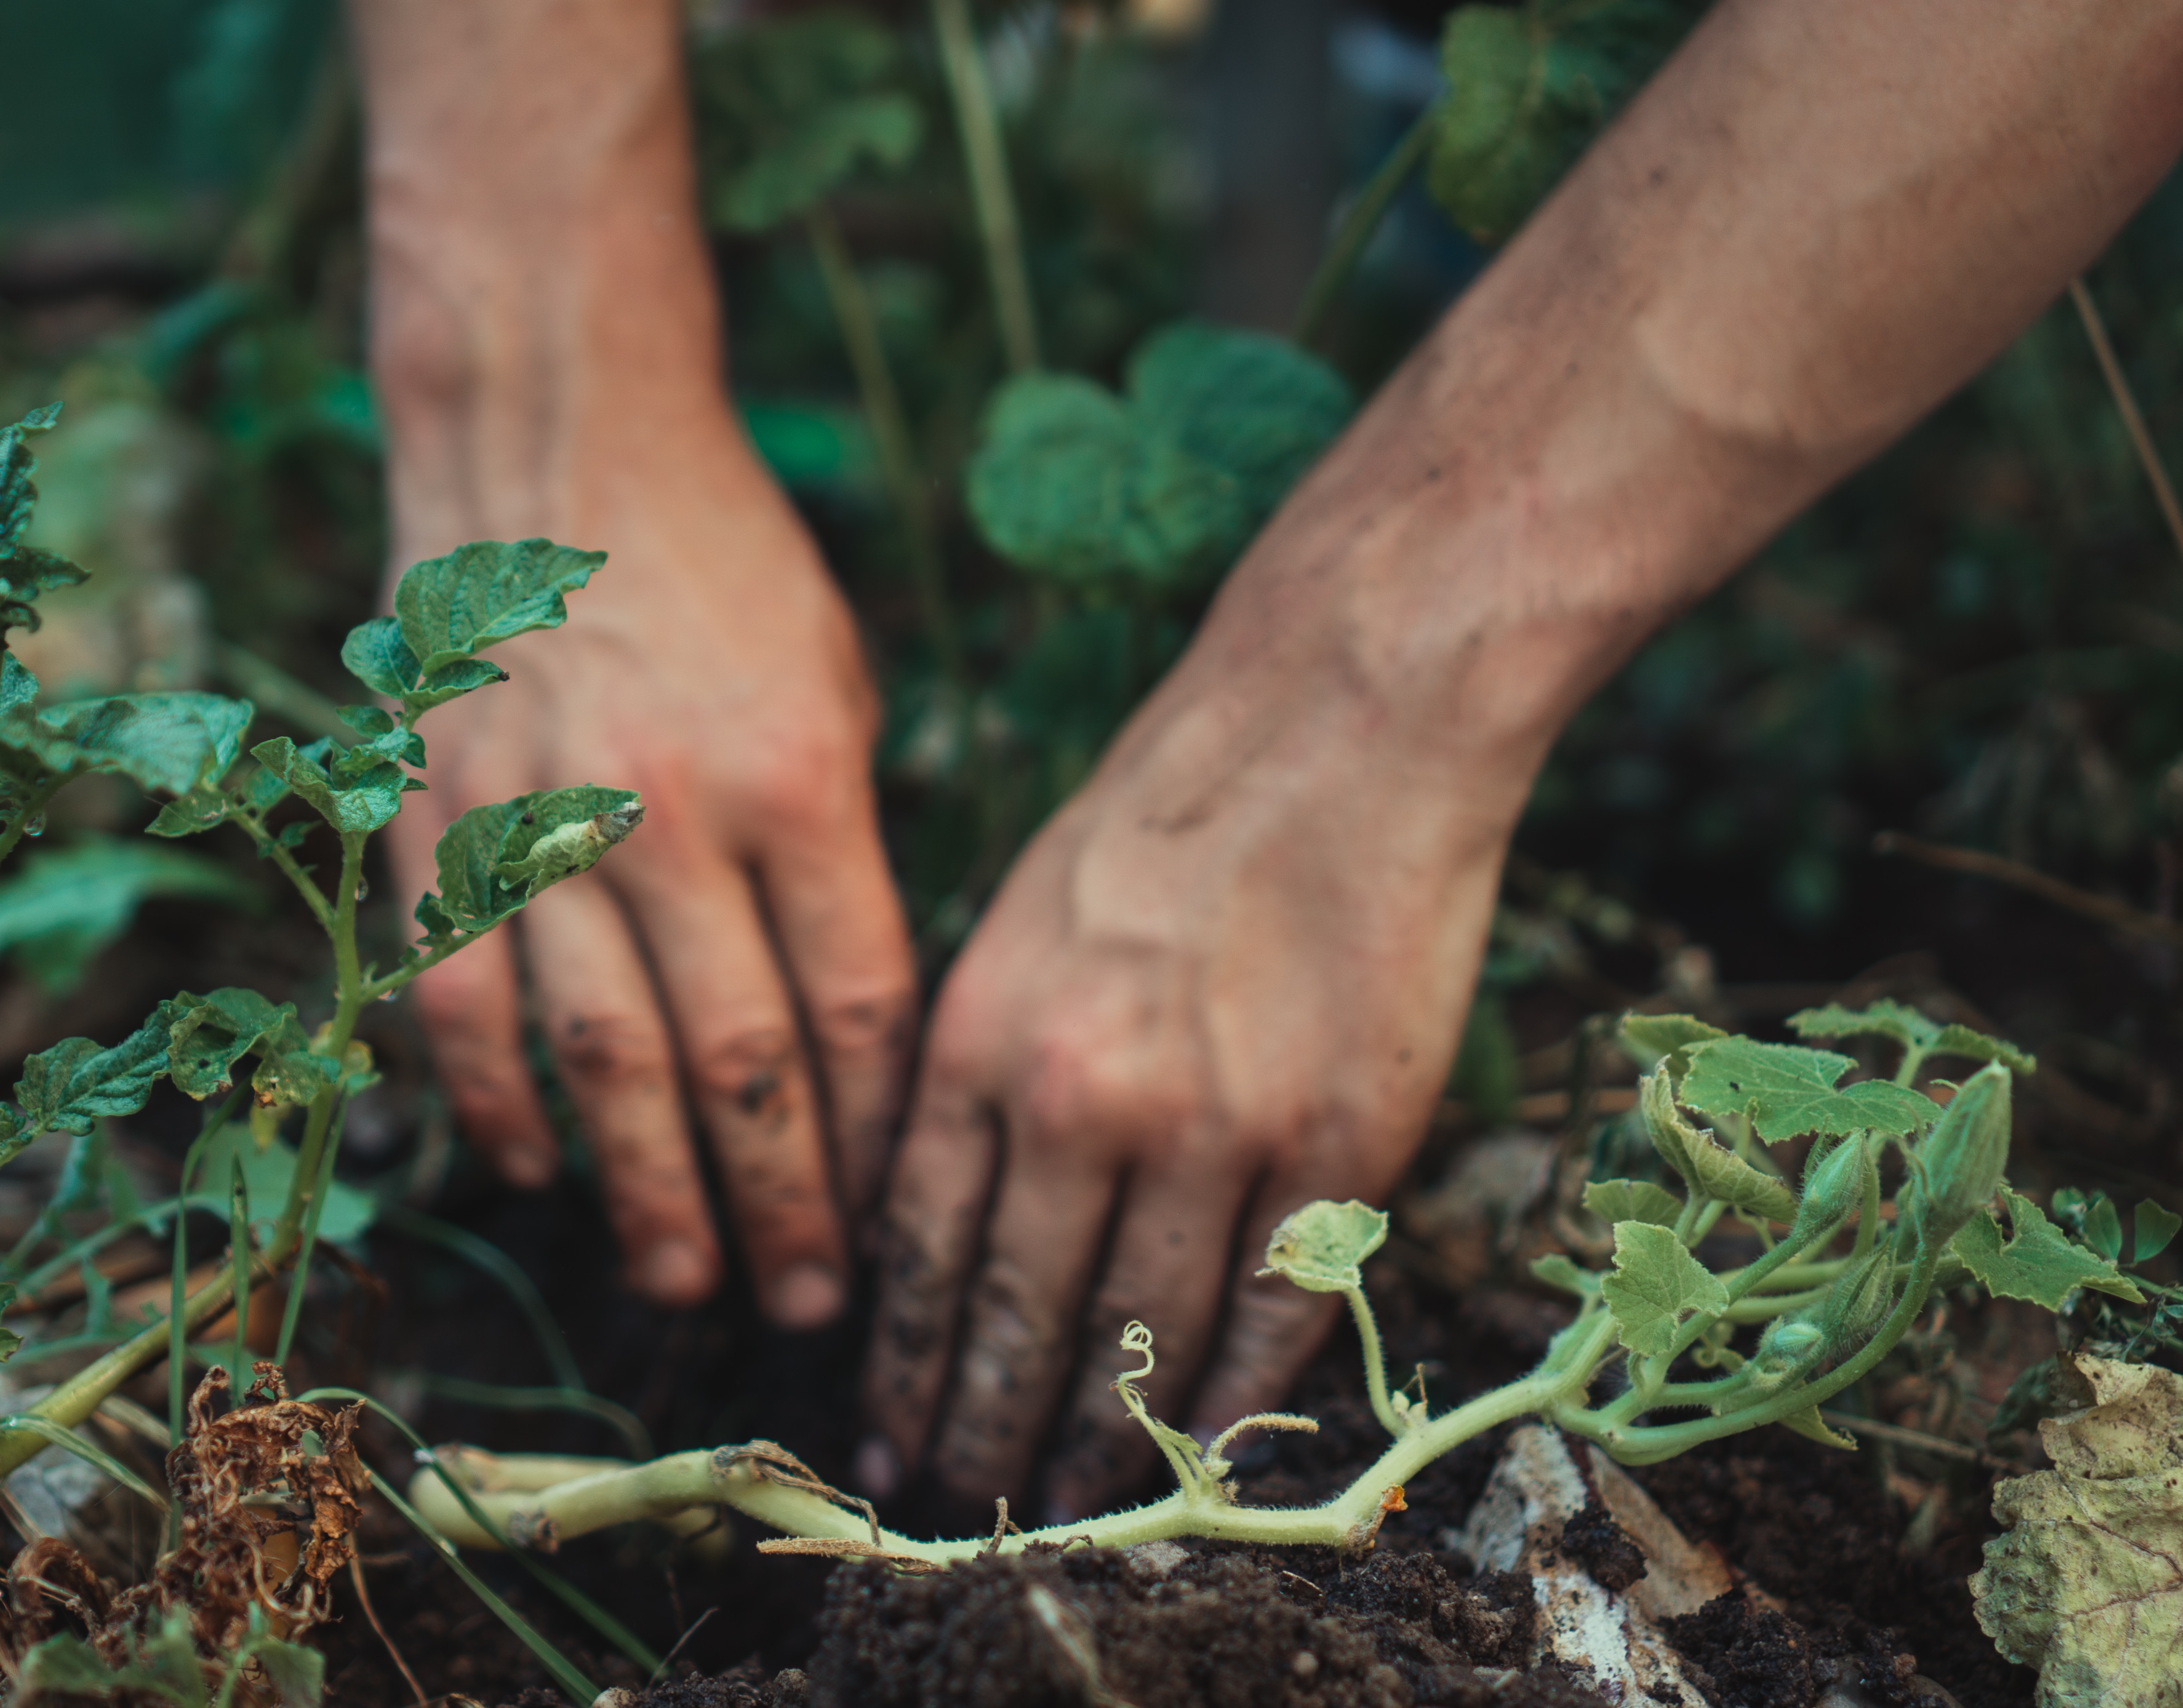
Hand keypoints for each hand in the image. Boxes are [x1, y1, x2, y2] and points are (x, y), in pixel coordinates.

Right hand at [382, 417, 915, 1328]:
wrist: (555, 443)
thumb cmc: (726, 567)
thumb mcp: (836, 684)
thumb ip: (845, 847)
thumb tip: (854, 1022)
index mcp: (800, 778)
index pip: (854, 1006)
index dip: (875, 1132)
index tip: (894, 1218)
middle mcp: (672, 815)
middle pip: (738, 1062)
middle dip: (781, 1204)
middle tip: (805, 1307)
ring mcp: (542, 823)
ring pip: (599, 1060)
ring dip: (643, 1191)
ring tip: (685, 1280)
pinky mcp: (441, 822)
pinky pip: (465, 999)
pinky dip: (498, 1101)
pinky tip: (537, 1172)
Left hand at [859, 613, 1520, 1518]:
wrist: (1336, 723)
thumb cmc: (1163, 814)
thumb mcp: (1013, 925)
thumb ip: (970, 1074)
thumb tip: (928, 1221)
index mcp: (983, 1037)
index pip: (921, 1250)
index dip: (904, 1362)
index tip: (888, 1434)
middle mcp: (1082, 1098)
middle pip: (1016, 1316)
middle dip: (981, 1427)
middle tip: (961, 1500)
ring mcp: (1216, 1129)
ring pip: (1140, 1338)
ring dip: (1099, 1438)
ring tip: (1066, 1500)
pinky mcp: (1337, 1143)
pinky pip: (1271, 1314)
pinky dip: (1232, 1400)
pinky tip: (1201, 1453)